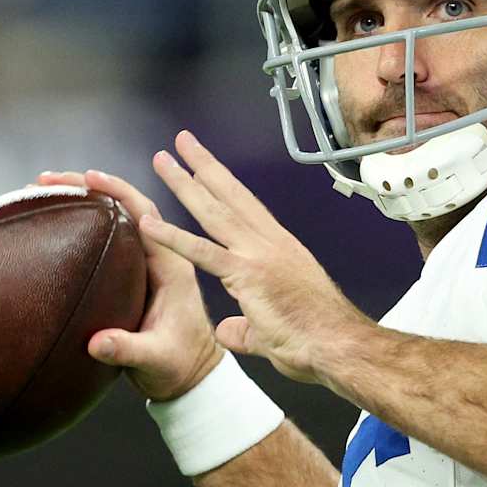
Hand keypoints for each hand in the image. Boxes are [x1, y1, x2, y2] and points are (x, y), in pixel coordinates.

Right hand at [33, 168, 221, 401]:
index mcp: (172, 266)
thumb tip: (97, 342)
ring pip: (114, 219)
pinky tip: (55, 221)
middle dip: (85, 187)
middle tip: (44, 179)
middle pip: (123, 206)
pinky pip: (108, 238)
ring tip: (42, 191)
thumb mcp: (156, 360)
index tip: (86, 177)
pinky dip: (82, 224)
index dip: (117, 191)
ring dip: (80, 201)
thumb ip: (128, 350)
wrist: (193, 377)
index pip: (146, 213)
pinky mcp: (132, 275)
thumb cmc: (181, 367)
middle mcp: (160, 256)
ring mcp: (145, 264)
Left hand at [143, 131, 371, 383]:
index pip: (247, 208)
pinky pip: (203, 253)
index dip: (224, 184)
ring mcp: (259, 256)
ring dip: (185, 184)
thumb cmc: (316, 341)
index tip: (205, 165)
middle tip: (181, 141)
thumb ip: (245, 328)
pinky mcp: (248, 275)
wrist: (339, 346)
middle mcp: (270, 244)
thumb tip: (228, 332)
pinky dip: (174, 237)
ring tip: (162, 160)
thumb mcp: (272, 331)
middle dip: (204, 166)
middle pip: (230, 196)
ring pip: (214, 212)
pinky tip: (148, 223)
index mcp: (279, 250)